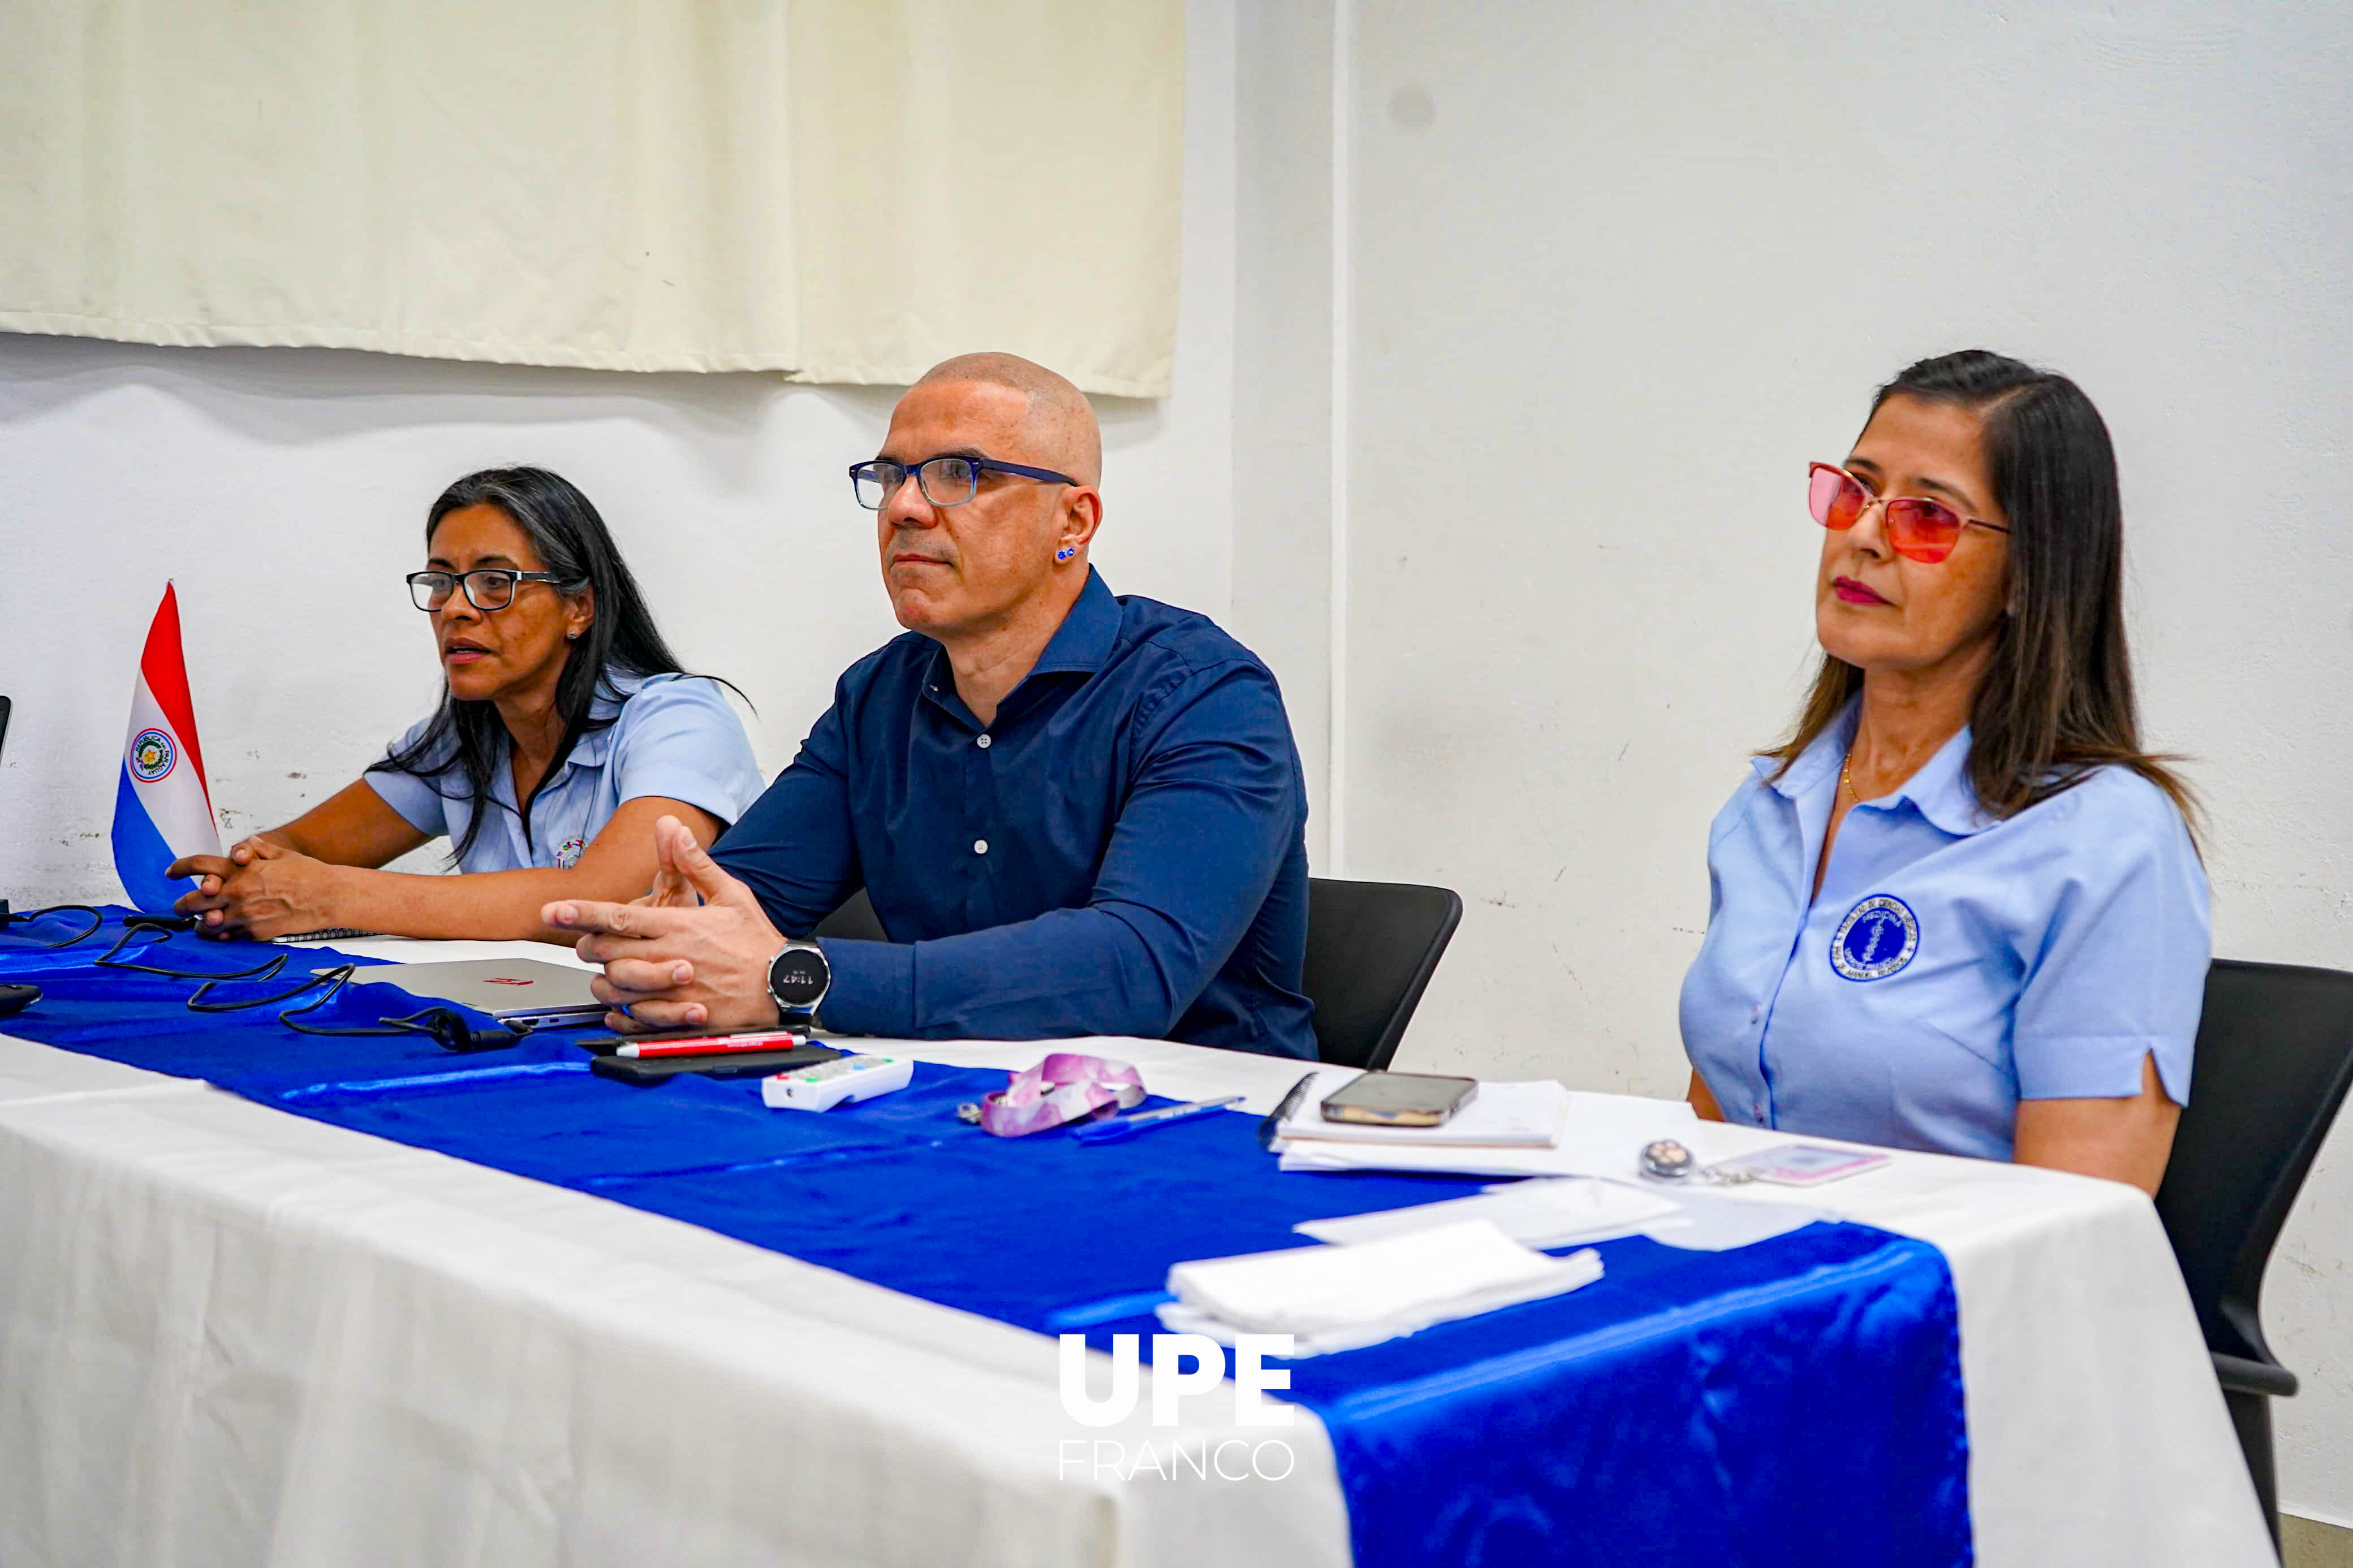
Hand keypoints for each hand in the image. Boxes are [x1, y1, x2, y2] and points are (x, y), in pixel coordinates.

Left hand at [168, 838, 344, 939]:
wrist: (329, 896)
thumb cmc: (309, 873)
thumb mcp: (281, 853)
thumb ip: (257, 849)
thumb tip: (244, 847)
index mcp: (240, 870)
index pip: (197, 865)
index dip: (179, 868)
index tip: (171, 873)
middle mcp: (237, 893)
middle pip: (192, 901)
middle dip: (181, 905)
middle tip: (180, 907)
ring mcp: (245, 915)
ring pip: (206, 925)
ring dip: (201, 924)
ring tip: (201, 924)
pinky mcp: (255, 933)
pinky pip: (228, 938)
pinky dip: (222, 935)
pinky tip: (224, 932)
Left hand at [544, 815, 785, 1033]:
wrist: (785, 985)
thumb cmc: (758, 941)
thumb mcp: (732, 894)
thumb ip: (697, 864)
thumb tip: (675, 831)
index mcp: (679, 926)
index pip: (619, 916)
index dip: (581, 913)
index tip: (554, 910)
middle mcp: (670, 958)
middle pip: (607, 952)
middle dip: (589, 946)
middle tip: (586, 942)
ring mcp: (673, 990)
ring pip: (616, 987)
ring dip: (603, 979)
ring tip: (605, 972)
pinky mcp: (679, 1016)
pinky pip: (635, 1017)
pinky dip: (620, 1012)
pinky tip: (620, 1006)